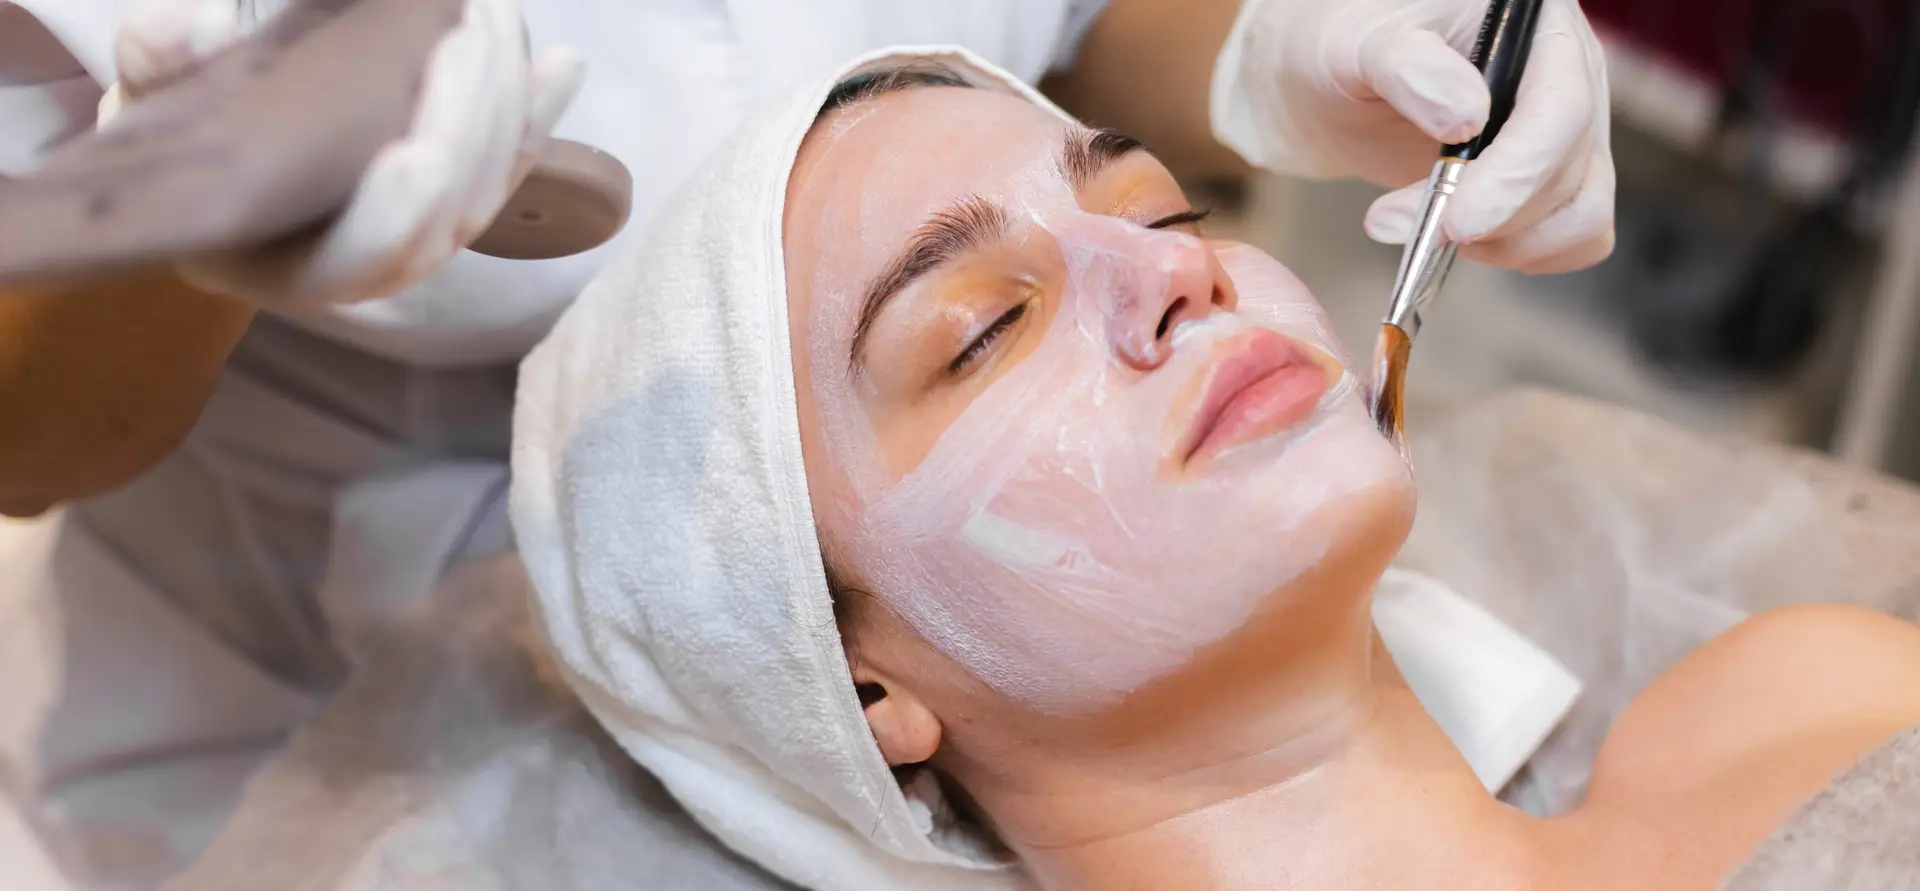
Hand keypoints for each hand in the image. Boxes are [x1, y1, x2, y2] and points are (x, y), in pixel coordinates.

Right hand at [99, 0, 583, 306]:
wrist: (221, 151)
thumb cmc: (178, 133)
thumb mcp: (148, 103)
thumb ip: (158, 68)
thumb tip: (171, 35)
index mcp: (283, 264)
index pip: (353, 260)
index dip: (391, 216)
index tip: (413, 153)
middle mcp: (368, 266)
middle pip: (443, 218)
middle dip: (465, 126)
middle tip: (463, 36)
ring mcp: (423, 235)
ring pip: (488, 189)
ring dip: (504, 105)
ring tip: (492, 18)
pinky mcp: (460, 197)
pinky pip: (514, 164)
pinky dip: (540, 114)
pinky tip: (564, 64)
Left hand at [1212, 0, 1612, 273]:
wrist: (1320, 85)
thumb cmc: (1340, 45)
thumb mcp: (1357, 42)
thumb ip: (1407, 66)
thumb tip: (1466, 115)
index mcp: (1534, 25)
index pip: (1560, 107)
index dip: (1517, 174)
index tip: (1459, 222)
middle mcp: (1565, 75)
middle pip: (1569, 168)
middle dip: (1487, 216)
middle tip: (1391, 221)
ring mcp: (1560, 133)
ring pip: (1579, 213)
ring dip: (1504, 244)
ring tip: (1416, 230)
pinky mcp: (1545, 181)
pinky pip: (1576, 235)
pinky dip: (1522, 254)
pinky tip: (1458, 243)